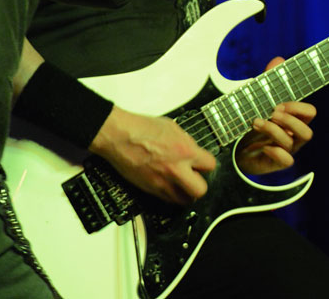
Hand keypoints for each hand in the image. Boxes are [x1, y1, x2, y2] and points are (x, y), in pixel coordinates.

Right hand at [89, 106, 215, 204]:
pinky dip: (169, 193)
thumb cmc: (140, 128)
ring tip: (179, 182)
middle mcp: (176, 170)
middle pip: (201, 191)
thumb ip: (185, 141)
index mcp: (184, 151)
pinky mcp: (150, 189)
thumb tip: (192, 151)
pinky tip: (165, 182)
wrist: (118, 135)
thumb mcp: (171, 127)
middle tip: (193, 177)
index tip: (201, 162)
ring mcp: (162, 182)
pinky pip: (167, 199)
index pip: (210, 165)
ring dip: (184, 192)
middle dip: (199, 184)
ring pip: (184, 200)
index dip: (205, 163)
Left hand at [236, 57, 316, 175]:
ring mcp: (286, 151)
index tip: (279, 103)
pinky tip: (263, 146)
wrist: (236, 147)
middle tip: (271, 112)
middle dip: (289, 120)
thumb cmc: (254, 120)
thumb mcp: (259, 99)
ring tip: (255, 122)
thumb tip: (279, 59)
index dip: (298, 107)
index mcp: (292, 119)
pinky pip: (286, 161)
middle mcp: (293, 136)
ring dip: (274, 131)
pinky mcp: (276, 162)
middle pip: (307, 132)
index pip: (310, 113)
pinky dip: (275, 152)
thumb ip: (268, 81)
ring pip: (293, 144)